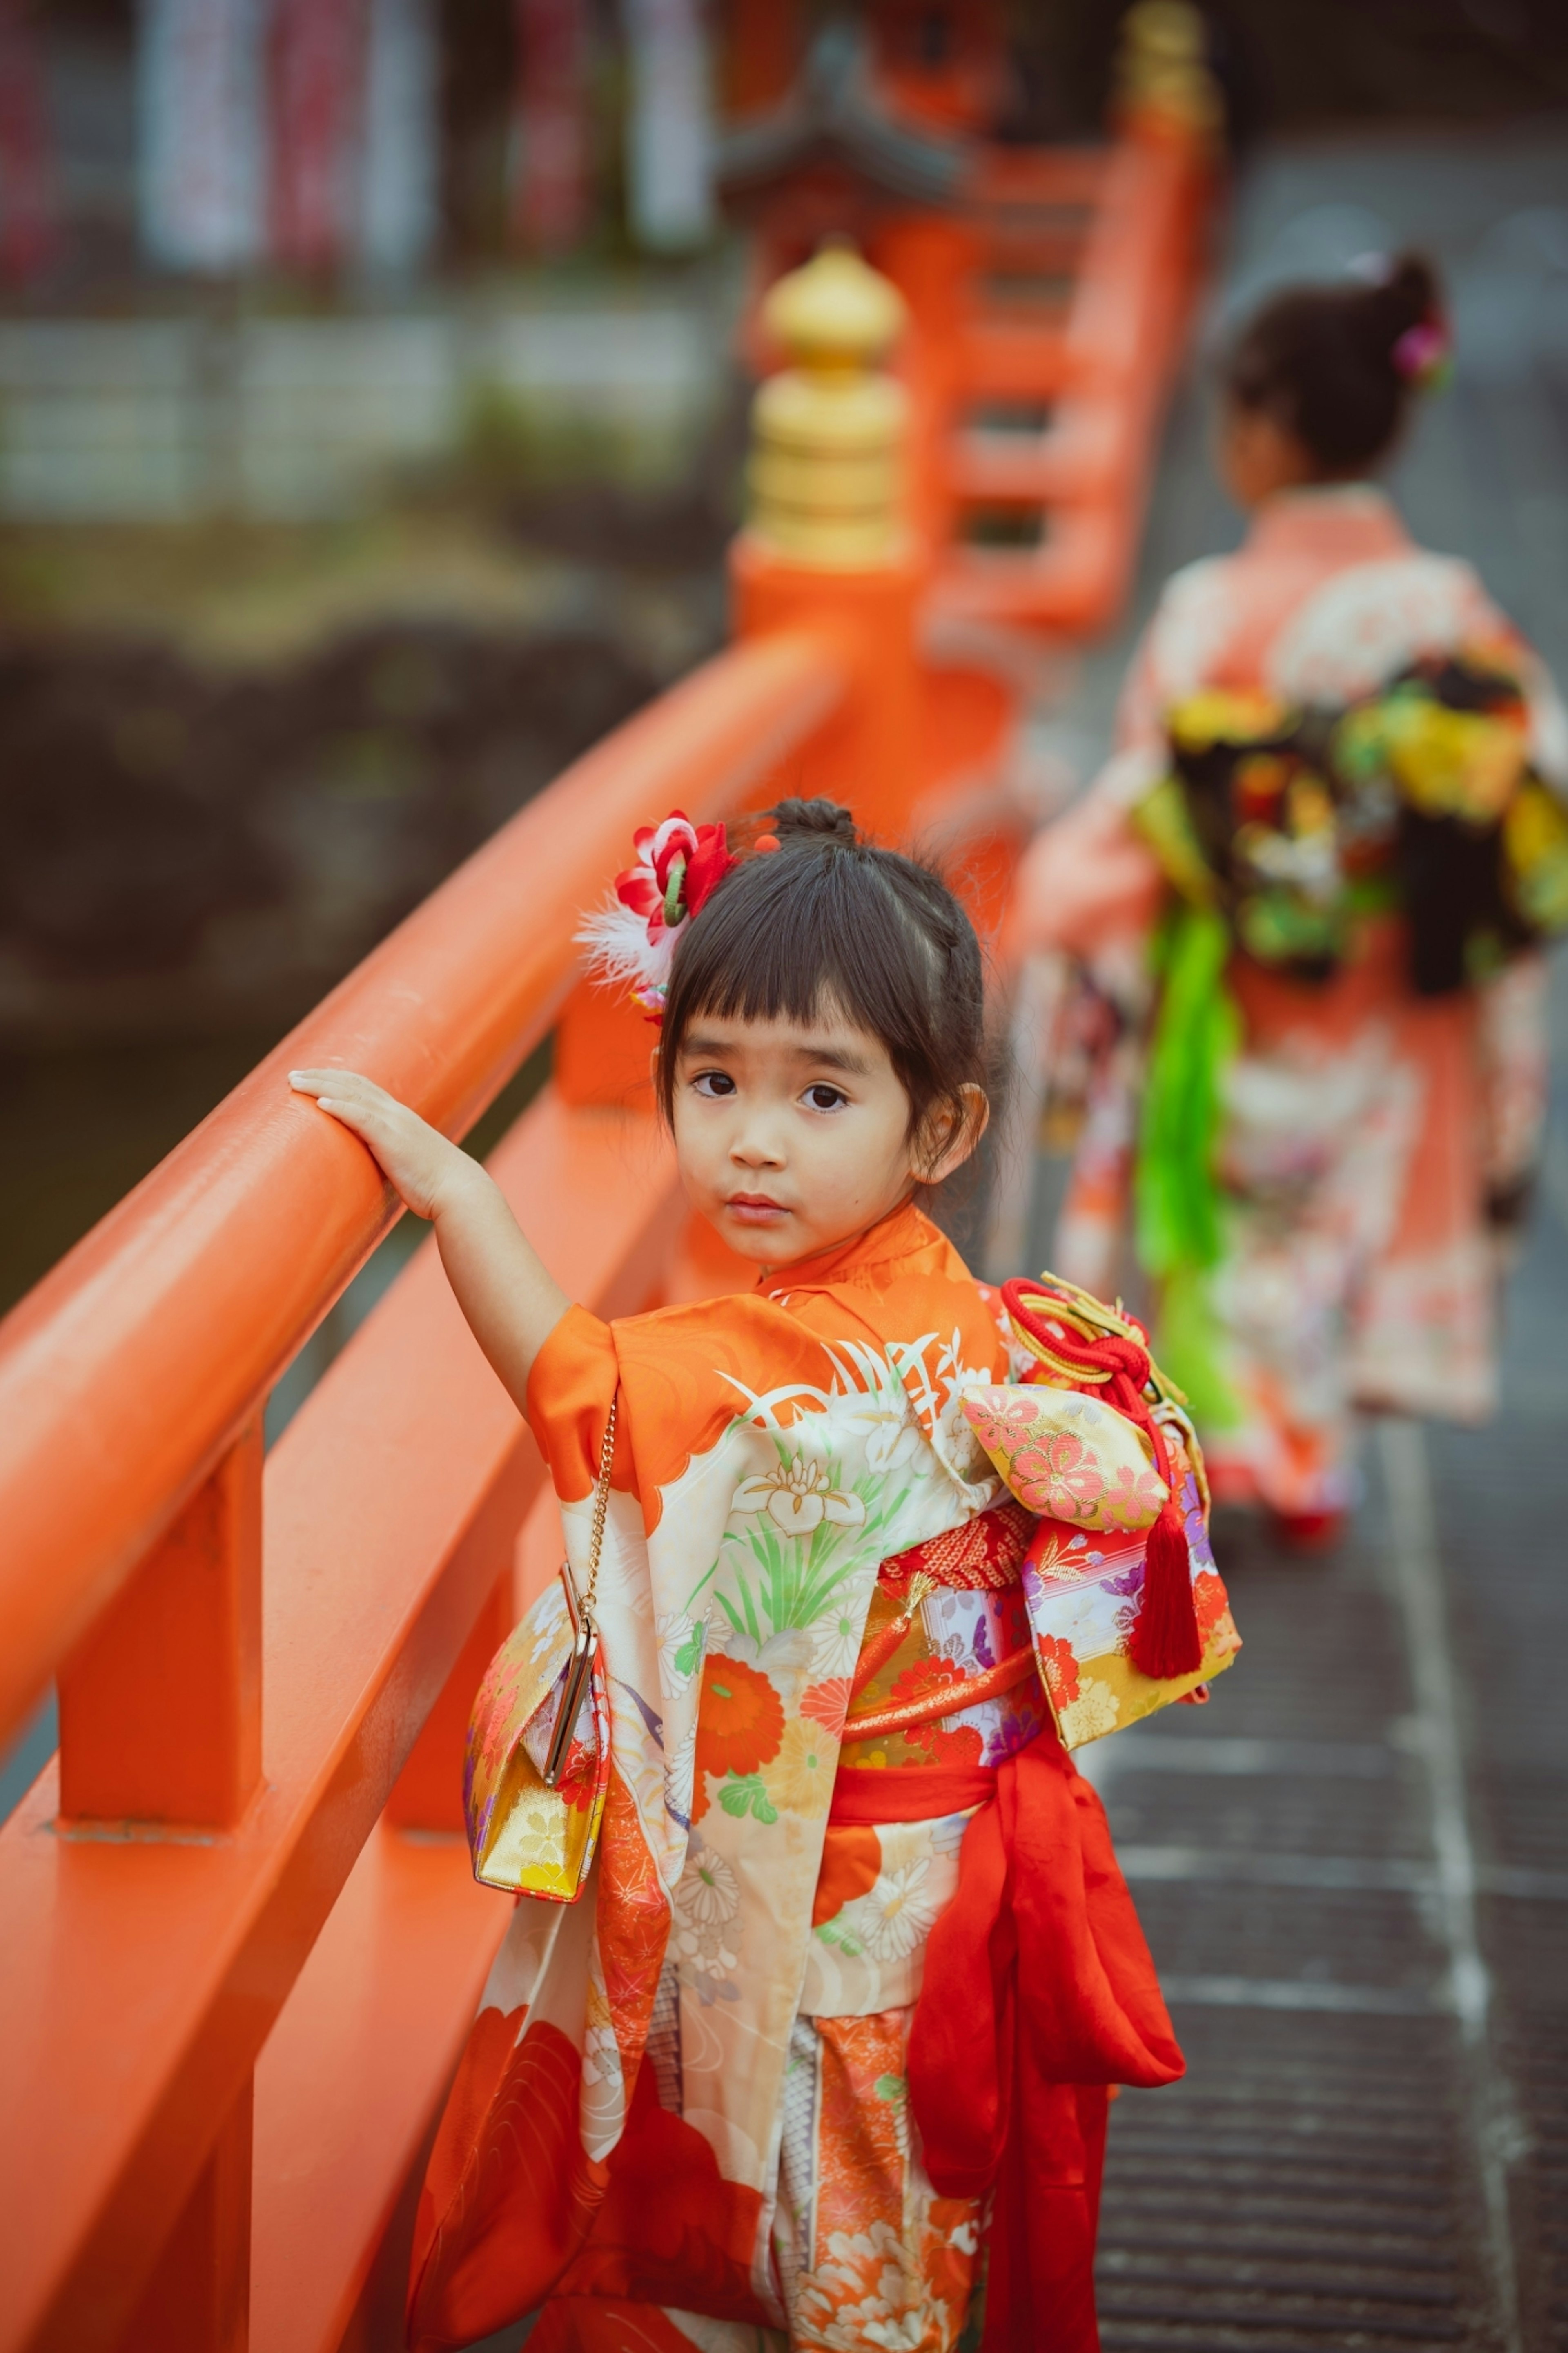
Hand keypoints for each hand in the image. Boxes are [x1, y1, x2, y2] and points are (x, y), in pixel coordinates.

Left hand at [289, 1069, 476, 1220]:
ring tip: (296, 1082)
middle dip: (322, 1076)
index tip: (314, 1078)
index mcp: (400, 1118)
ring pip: (352, 1095)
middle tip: (294, 1074)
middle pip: (353, 1084)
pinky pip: (362, 1118)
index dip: (338, 1079)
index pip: (365, 1088)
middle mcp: (396, 1114)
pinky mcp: (392, 1140)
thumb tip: (375, 1172)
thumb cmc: (436, 1185)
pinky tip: (321, 1103)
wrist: (460, 1191)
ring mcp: (395, 1124)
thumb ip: (391, 1159)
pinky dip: (341, 1107)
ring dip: (321, 1086)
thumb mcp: (409, 1164)